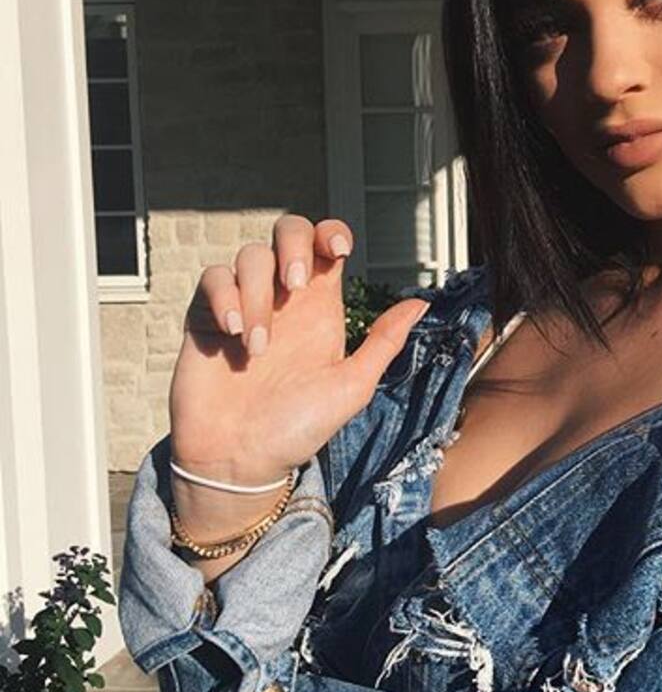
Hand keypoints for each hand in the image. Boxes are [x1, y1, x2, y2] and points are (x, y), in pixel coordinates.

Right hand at [169, 214, 430, 487]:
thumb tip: (422, 304)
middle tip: (297, 284)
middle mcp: (283, 299)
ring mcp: (244, 304)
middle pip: (287, 230)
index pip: (326, 245)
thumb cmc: (298, 428)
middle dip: (294, 244)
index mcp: (320, 307)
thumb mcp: (351, 386)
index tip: (339, 252)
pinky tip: (233, 333)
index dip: (332, 233)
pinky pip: (213, 278)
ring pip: (250, 256)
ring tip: (260, 348)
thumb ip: (384, 342)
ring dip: (258, 294)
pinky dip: (224, 296)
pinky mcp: (207, 316)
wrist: (240, 461)